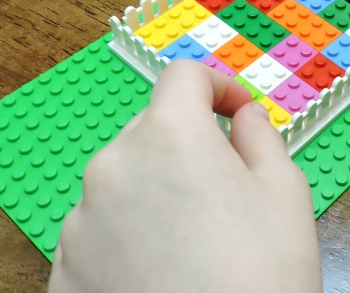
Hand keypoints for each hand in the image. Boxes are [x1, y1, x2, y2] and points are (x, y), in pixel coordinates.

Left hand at [48, 60, 321, 292]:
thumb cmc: (262, 277)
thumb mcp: (285, 193)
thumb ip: (259, 136)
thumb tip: (241, 116)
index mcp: (168, 136)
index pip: (183, 77)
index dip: (216, 85)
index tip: (235, 111)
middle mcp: (112, 166)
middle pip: (152, 129)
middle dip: (188, 143)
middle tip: (226, 186)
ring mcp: (81, 220)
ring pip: (125, 180)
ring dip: (156, 190)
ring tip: (195, 240)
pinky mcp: (64, 268)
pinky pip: (102, 228)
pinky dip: (129, 233)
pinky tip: (161, 271)